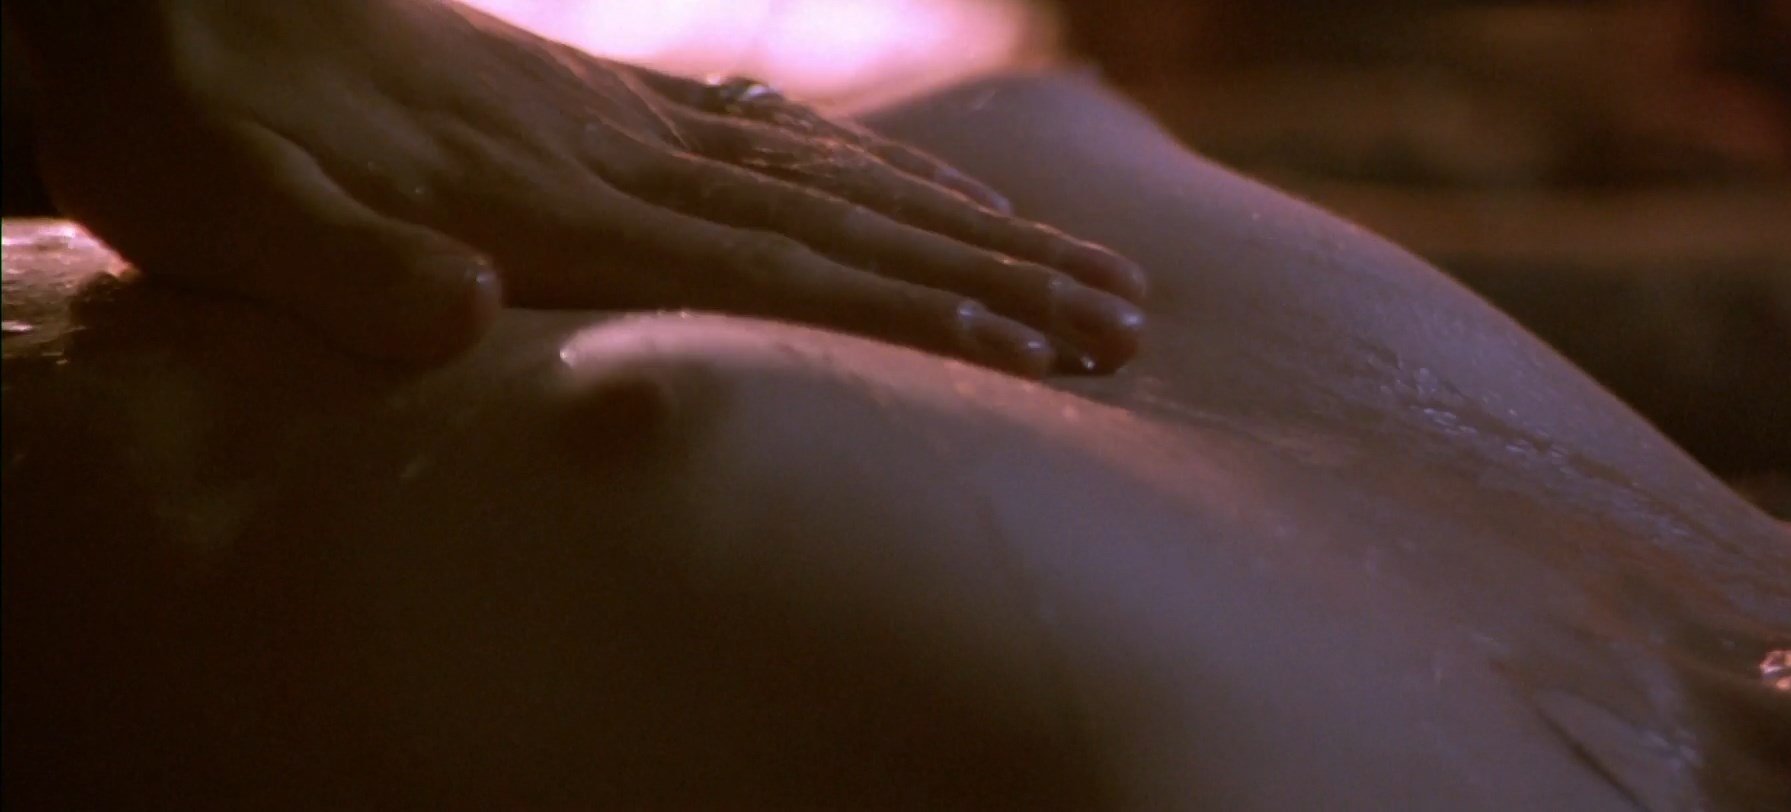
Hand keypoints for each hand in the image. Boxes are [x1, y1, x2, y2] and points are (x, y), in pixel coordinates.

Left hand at [21, 0, 1145, 373]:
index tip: (1030, 354)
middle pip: (845, 217)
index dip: (906, 312)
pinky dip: (870, 164)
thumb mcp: (220, 213)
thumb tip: (459, 315)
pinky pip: (772, 135)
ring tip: (1077, 265)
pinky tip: (922, 185)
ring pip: (833, 173)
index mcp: (551, 201)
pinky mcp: (601, 106)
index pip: (772, 264)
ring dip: (965, 224)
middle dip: (992, 276)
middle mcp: (619, 155)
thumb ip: (340, 268)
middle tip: (1121, 322)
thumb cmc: (189, 126)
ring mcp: (621, 121)